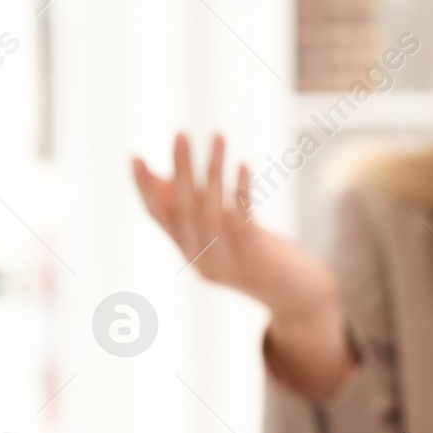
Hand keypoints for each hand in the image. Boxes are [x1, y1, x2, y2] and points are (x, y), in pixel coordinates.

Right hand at [131, 133, 349, 396]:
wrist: (297, 299)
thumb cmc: (259, 256)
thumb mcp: (223, 232)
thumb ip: (196, 207)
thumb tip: (166, 175)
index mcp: (189, 251)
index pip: (158, 216)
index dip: (144, 188)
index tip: (135, 156)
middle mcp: (202, 260)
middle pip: (184, 210)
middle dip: (181, 170)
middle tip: (180, 133)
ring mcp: (227, 263)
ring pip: (212, 213)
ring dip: (213, 172)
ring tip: (217, 136)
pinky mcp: (254, 260)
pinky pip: (242, 222)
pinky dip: (240, 191)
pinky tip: (242, 164)